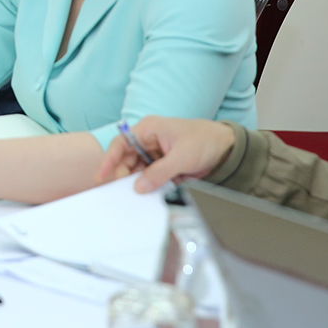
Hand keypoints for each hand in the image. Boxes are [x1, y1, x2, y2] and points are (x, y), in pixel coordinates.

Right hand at [98, 117, 236, 192]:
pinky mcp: (162, 167)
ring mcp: (155, 155)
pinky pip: (149, 178)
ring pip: (137, 171)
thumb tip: (139, 187)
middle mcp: (148, 141)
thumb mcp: (182, 157)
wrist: (227, 149)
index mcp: (148, 130)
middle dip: (124, 176)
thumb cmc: (204, 141)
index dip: (109, 159)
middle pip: (126, 160)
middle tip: (122, 193)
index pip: (121, 143)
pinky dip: (149, 187)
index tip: (101, 176)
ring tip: (136, 197)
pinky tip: (150, 195)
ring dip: (137, 183)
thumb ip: (159, 172)